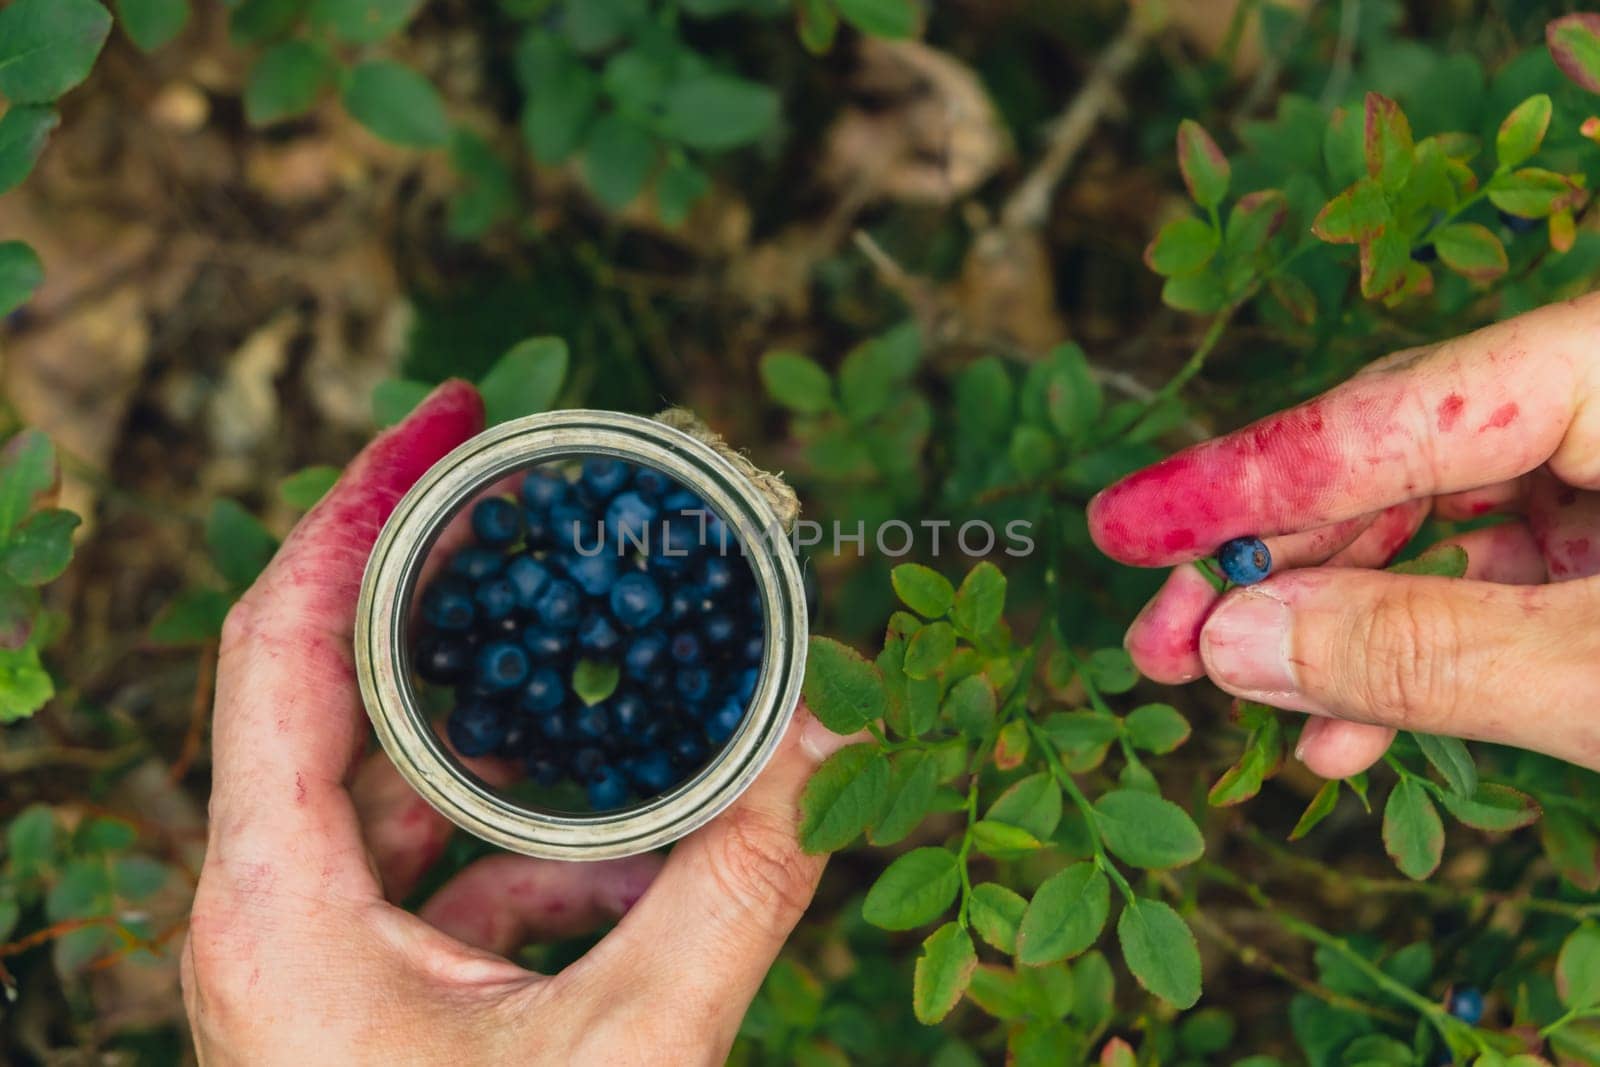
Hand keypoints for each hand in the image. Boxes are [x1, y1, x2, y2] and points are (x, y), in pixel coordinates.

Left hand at [181, 382, 849, 1065]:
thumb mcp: (636, 1051)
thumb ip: (744, 890)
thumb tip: (847, 751)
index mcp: (276, 901)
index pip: (281, 642)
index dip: (353, 506)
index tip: (444, 416)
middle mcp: (267, 907)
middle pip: (325, 683)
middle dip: (433, 583)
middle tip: (526, 490)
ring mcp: (310, 953)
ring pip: (386, 782)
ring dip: (491, 717)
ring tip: (593, 646)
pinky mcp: (361, 992)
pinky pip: (432, 869)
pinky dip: (521, 830)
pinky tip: (622, 823)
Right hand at [1089, 291, 1599, 777]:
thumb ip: (1422, 650)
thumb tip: (1233, 640)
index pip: (1392, 412)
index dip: (1242, 481)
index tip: (1122, 525)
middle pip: (1394, 465)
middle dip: (1270, 567)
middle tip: (1159, 640)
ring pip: (1432, 534)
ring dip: (1326, 624)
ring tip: (1228, 687)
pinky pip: (1493, 589)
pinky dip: (1417, 658)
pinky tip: (1343, 731)